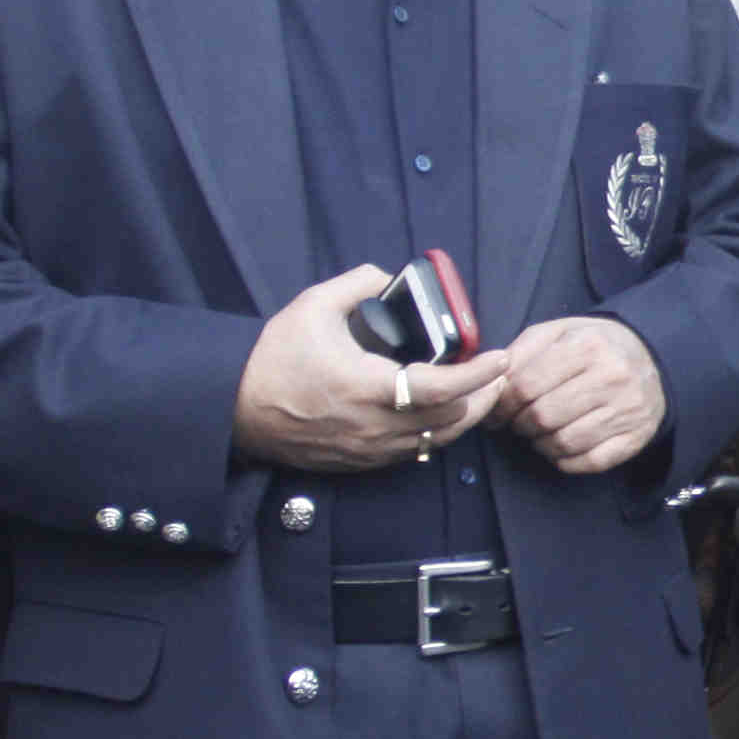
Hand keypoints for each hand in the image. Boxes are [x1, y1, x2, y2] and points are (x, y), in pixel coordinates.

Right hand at [236, 266, 513, 473]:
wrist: (237, 408)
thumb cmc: (274, 359)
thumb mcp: (312, 306)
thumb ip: (356, 284)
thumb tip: (385, 276)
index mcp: (368, 387)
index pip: (442, 387)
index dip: (479, 374)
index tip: (501, 357)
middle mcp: (375, 425)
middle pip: (451, 420)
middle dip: (482, 396)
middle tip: (498, 374)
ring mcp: (369, 449)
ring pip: (436, 441)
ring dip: (463, 418)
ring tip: (480, 393)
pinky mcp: (361, 462)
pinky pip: (412, 452)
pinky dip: (435, 432)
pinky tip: (441, 414)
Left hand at [493, 314, 670, 476]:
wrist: (651, 357)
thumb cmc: (592, 346)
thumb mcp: (557, 333)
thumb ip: (521, 352)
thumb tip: (491, 383)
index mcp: (587, 346)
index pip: (526, 386)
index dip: (502, 404)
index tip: (497, 411)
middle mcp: (612, 377)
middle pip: (543, 416)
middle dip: (520, 424)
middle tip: (519, 422)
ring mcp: (627, 410)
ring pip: (564, 442)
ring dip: (541, 444)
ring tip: (540, 433)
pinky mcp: (636, 437)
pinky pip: (589, 462)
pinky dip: (566, 461)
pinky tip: (561, 447)